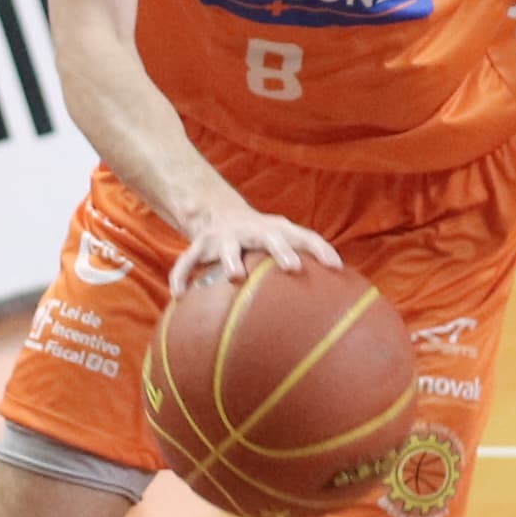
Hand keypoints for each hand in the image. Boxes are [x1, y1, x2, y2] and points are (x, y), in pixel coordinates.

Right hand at [168, 192, 343, 299]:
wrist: (218, 213)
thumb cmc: (262, 239)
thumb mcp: (281, 242)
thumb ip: (302, 263)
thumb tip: (335, 303)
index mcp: (277, 230)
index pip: (305, 236)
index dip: (320, 249)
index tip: (336, 267)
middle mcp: (252, 230)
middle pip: (270, 237)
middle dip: (281, 250)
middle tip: (293, 267)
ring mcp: (225, 237)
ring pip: (227, 247)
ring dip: (231, 259)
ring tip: (235, 275)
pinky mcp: (200, 244)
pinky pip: (187, 261)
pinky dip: (181, 276)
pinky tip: (180, 295)